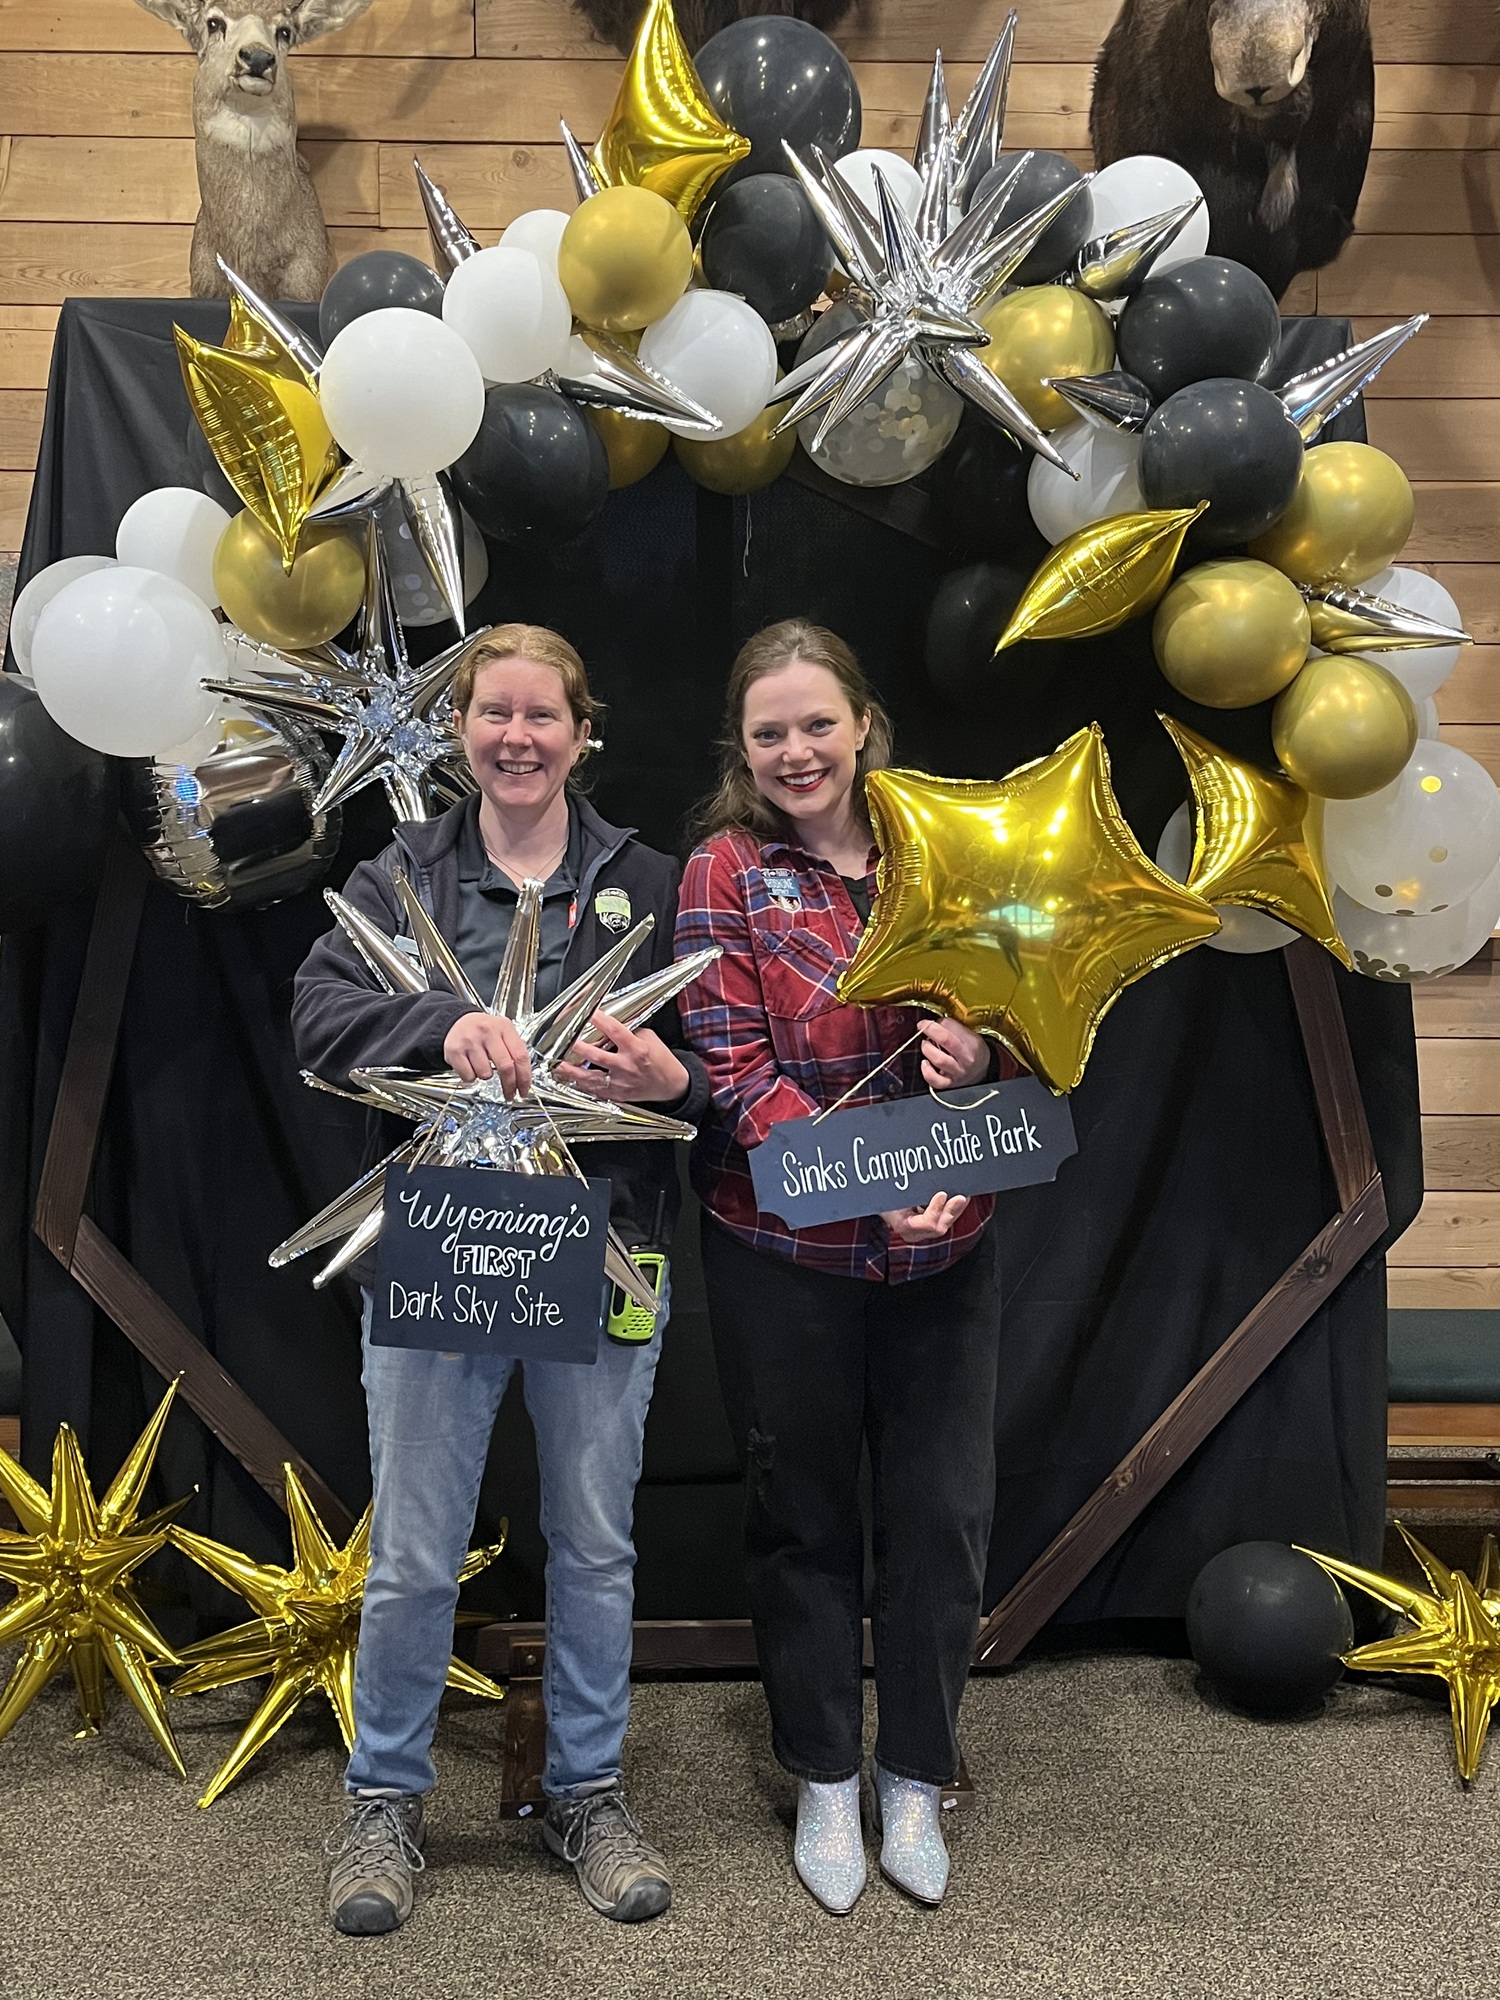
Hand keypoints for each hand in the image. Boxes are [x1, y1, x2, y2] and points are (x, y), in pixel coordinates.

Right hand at [443, 1012, 531, 1093]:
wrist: (457, 1022)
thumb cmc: (483, 1030)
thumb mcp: (502, 1032)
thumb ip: (514, 1050)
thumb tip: (524, 1077)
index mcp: (504, 1027)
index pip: (520, 1055)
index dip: (525, 1077)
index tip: (524, 1089)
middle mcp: (488, 1031)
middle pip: (506, 1066)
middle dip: (509, 1085)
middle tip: (510, 1093)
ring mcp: (470, 1041)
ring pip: (486, 1074)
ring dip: (486, 1076)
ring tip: (482, 1065)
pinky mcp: (455, 1050)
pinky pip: (469, 1076)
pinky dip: (471, 1076)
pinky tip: (470, 1065)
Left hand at [556, 1011, 689, 1105]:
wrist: (671, 1085)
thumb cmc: (660, 1060)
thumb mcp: (649, 1038)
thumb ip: (628, 1031)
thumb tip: (607, 1025)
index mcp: (637, 1049)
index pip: (615, 1031)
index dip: (599, 1020)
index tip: (587, 1012)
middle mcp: (626, 1067)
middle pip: (596, 1056)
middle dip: (577, 1047)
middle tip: (562, 1039)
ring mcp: (620, 1083)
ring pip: (590, 1078)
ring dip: (570, 1071)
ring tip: (555, 1064)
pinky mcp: (616, 1095)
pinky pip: (594, 1091)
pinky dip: (580, 1085)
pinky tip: (568, 1079)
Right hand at [882, 1191, 968, 1243]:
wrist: (880, 1203)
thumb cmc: (884, 1198)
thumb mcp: (893, 1193)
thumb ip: (909, 1190)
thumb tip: (925, 1179)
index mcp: (903, 1225)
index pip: (926, 1224)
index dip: (936, 1210)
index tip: (942, 1194)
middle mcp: (914, 1233)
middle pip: (939, 1227)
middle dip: (952, 1211)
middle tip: (961, 1197)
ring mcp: (922, 1233)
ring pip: (944, 1225)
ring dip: (955, 1210)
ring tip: (964, 1196)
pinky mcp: (928, 1228)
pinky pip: (944, 1221)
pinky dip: (952, 1210)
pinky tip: (959, 1199)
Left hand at [919, 1018, 989, 1090]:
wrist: (983, 1071)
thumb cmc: (974, 1051)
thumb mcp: (971, 1035)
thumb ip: (954, 1028)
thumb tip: (935, 1022)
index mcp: (972, 1043)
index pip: (952, 1026)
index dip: (938, 1021)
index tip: (933, 1021)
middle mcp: (966, 1058)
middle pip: (945, 1039)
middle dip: (929, 1029)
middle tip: (922, 1026)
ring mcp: (957, 1072)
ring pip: (938, 1059)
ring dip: (927, 1048)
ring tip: (926, 1044)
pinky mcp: (949, 1083)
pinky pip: (934, 1079)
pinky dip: (926, 1070)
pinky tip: (925, 1063)